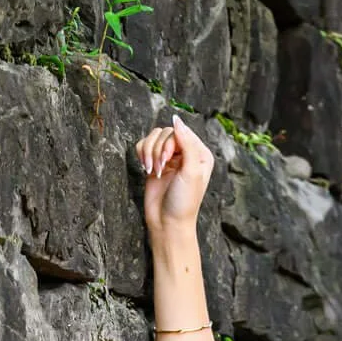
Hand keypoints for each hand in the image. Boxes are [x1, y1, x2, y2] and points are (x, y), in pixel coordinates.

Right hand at [136, 111, 213, 233]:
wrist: (167, 222)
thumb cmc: (183, 201)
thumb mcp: (191, 171)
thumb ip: (186, 143)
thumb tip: (176, 118)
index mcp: (200, 153)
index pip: (180, 131)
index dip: (170, 142)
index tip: (169, 161)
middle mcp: (185, 152)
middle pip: (165, 132)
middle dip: (159, 150)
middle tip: (160, 170)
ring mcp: (169, 157)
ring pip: (152, 137)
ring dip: (149, 153)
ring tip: (153, 172)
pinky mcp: (154, 163)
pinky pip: (142, 145)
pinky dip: (141, 155)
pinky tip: (147, 170)